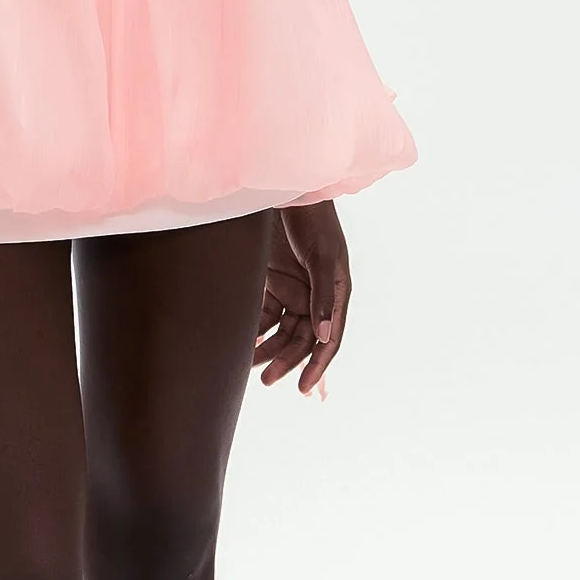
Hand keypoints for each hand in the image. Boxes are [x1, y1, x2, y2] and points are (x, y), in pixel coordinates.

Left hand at [251, 200, 350, 398]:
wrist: (288, 191)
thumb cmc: (313, 220)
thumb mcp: (322, 257)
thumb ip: (323, 296)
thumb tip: (324, 335)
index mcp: (335, 293)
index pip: (328, 339)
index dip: (317, 365)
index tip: (302, 387)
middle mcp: (315, 296)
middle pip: (301, 339)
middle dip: (286, 360)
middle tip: (267, 379)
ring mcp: (292, 288)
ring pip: (281, 330)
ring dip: (268, 348)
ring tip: (250, 366)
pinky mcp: (272, 279)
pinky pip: (264, 312)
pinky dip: (255, 328)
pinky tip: (243, 341)